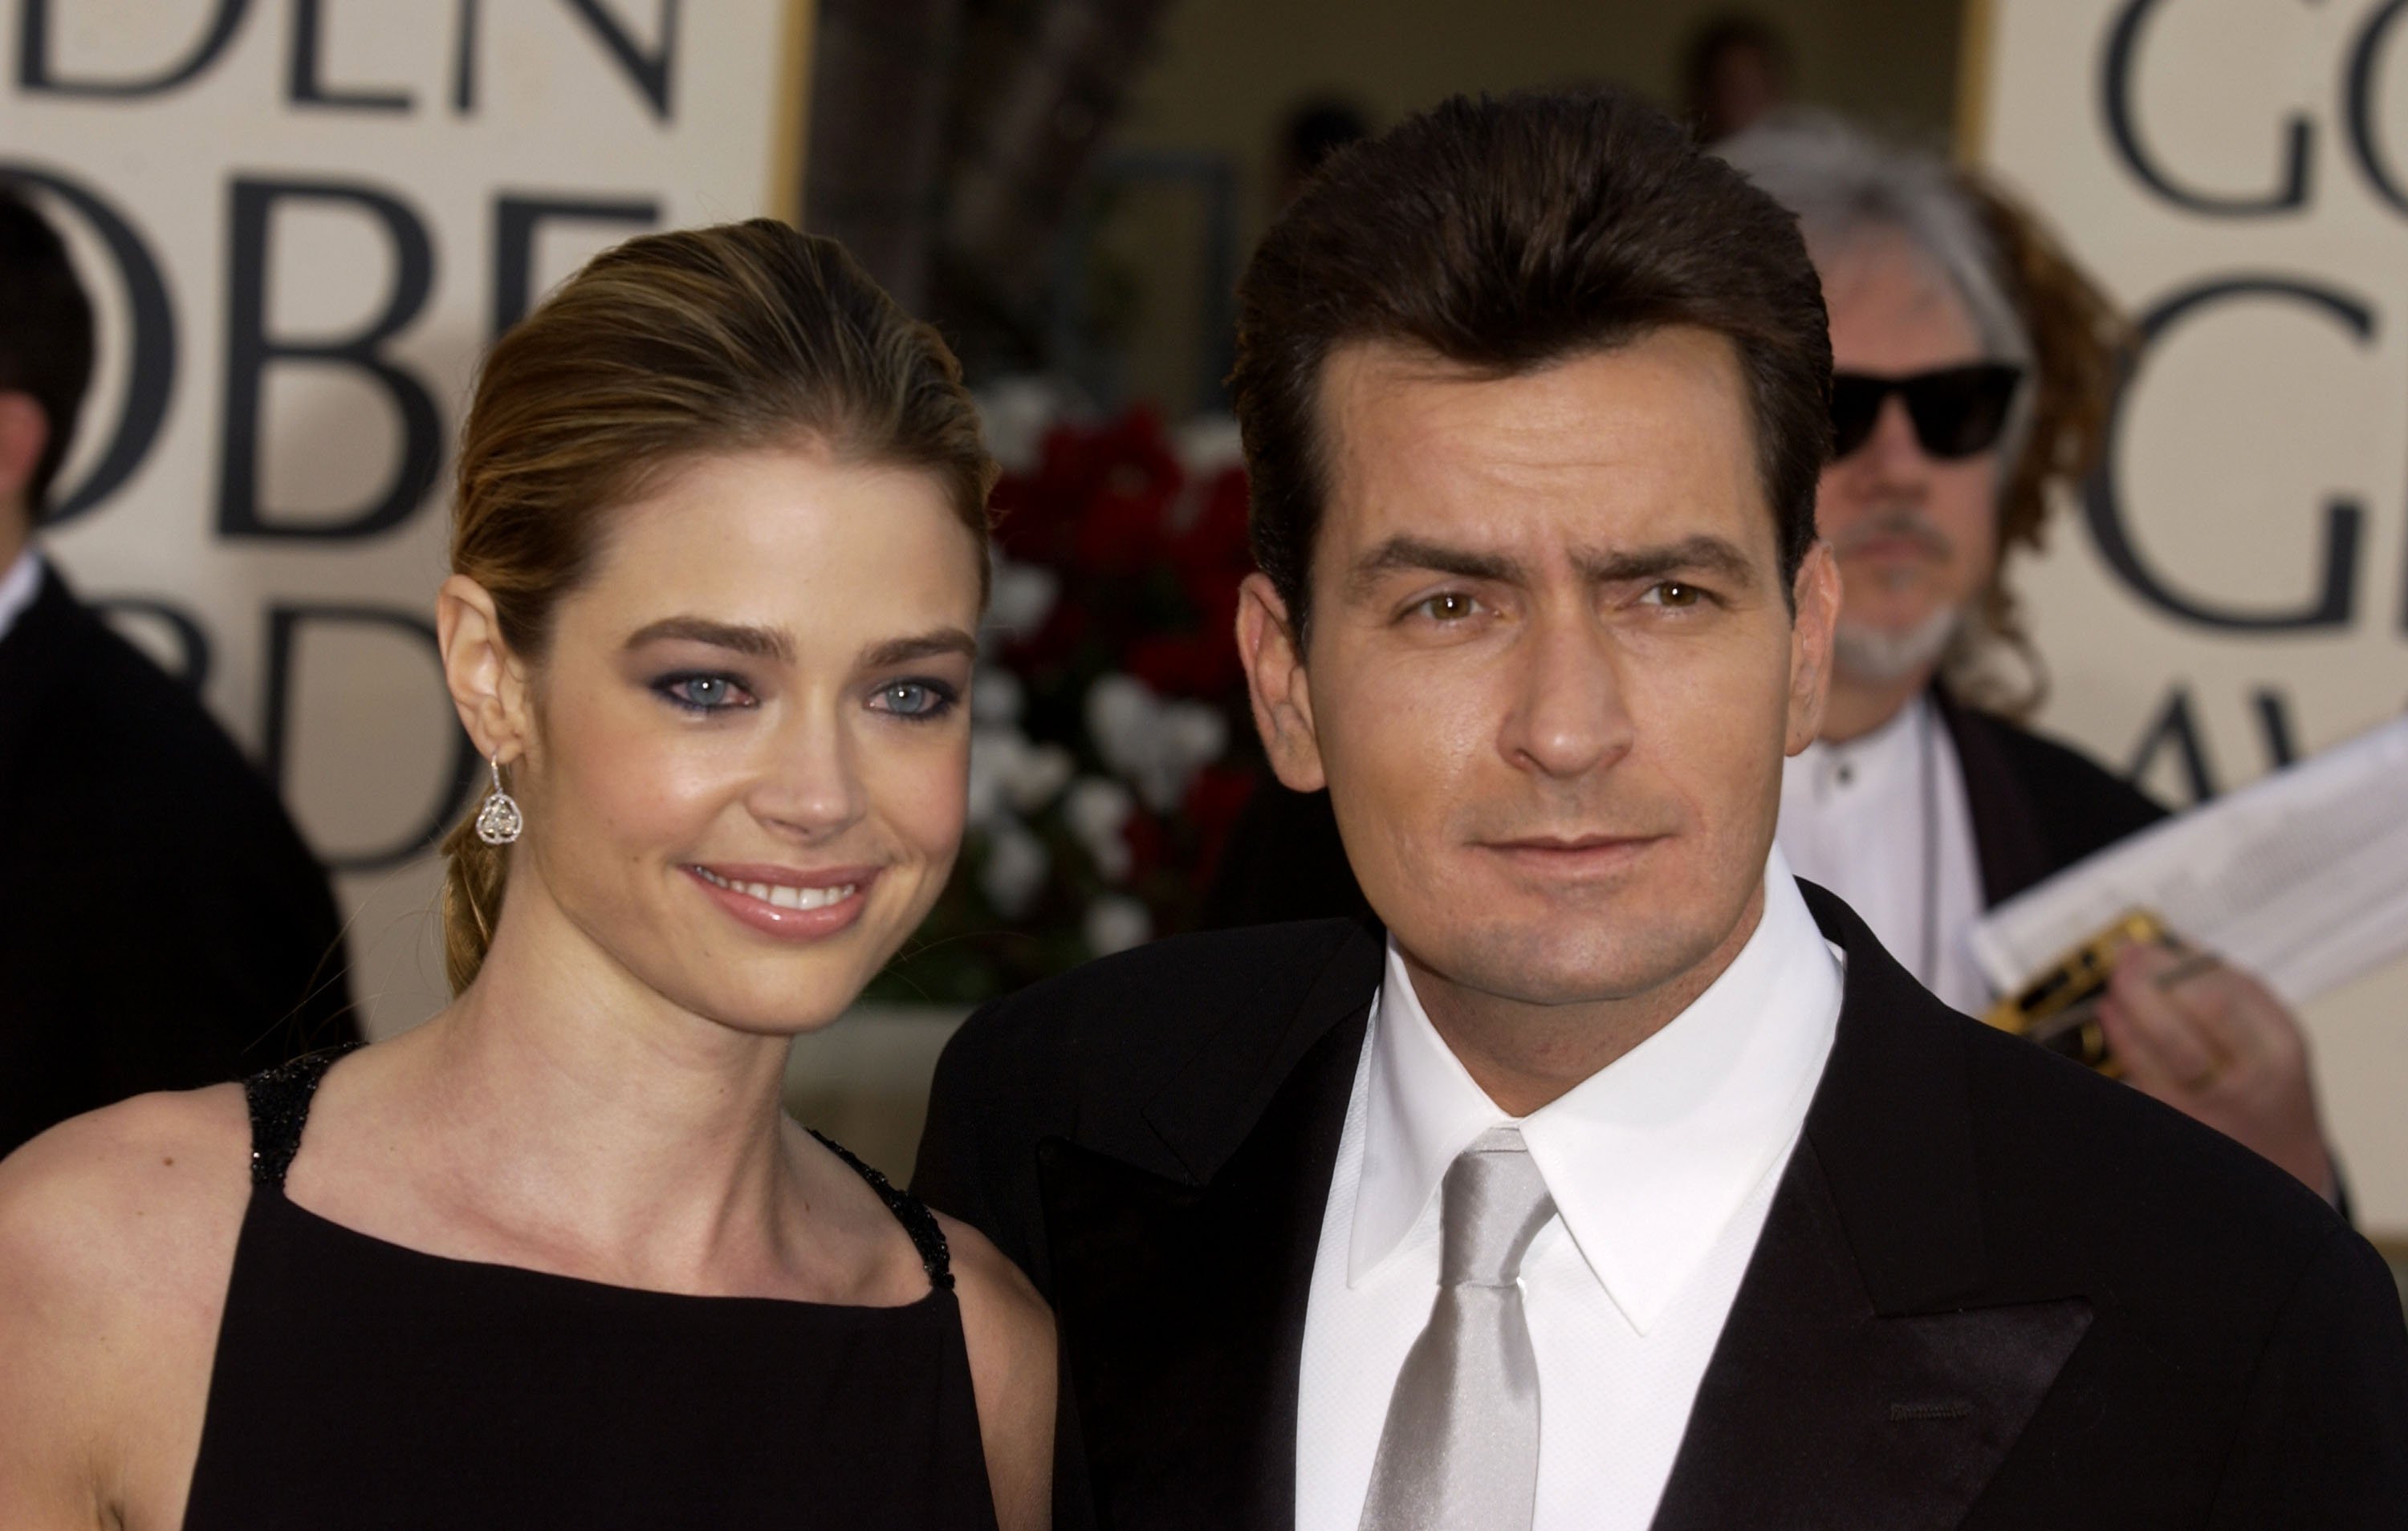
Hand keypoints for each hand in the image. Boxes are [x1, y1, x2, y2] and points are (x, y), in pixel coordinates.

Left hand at [2096, 941, 2334, 1198]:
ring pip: (2167, 1049)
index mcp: (2279, 1045)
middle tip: (2124, 957)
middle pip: (2197, 1017)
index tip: (2147, 945)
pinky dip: (2124, 1039)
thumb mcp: (2270, 1032)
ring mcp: (2217, 1107)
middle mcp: (2252, 1078)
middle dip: (2150, 980)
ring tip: (2115, 982)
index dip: (2176, 965)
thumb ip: (2228, 986)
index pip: (2225, 994)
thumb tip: (2169, 943)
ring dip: (2132, 1007)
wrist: (2282, 1161)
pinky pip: (2146, 1078)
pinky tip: (2111, 1014)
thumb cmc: (2267, 1081)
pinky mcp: (2182, 1126)